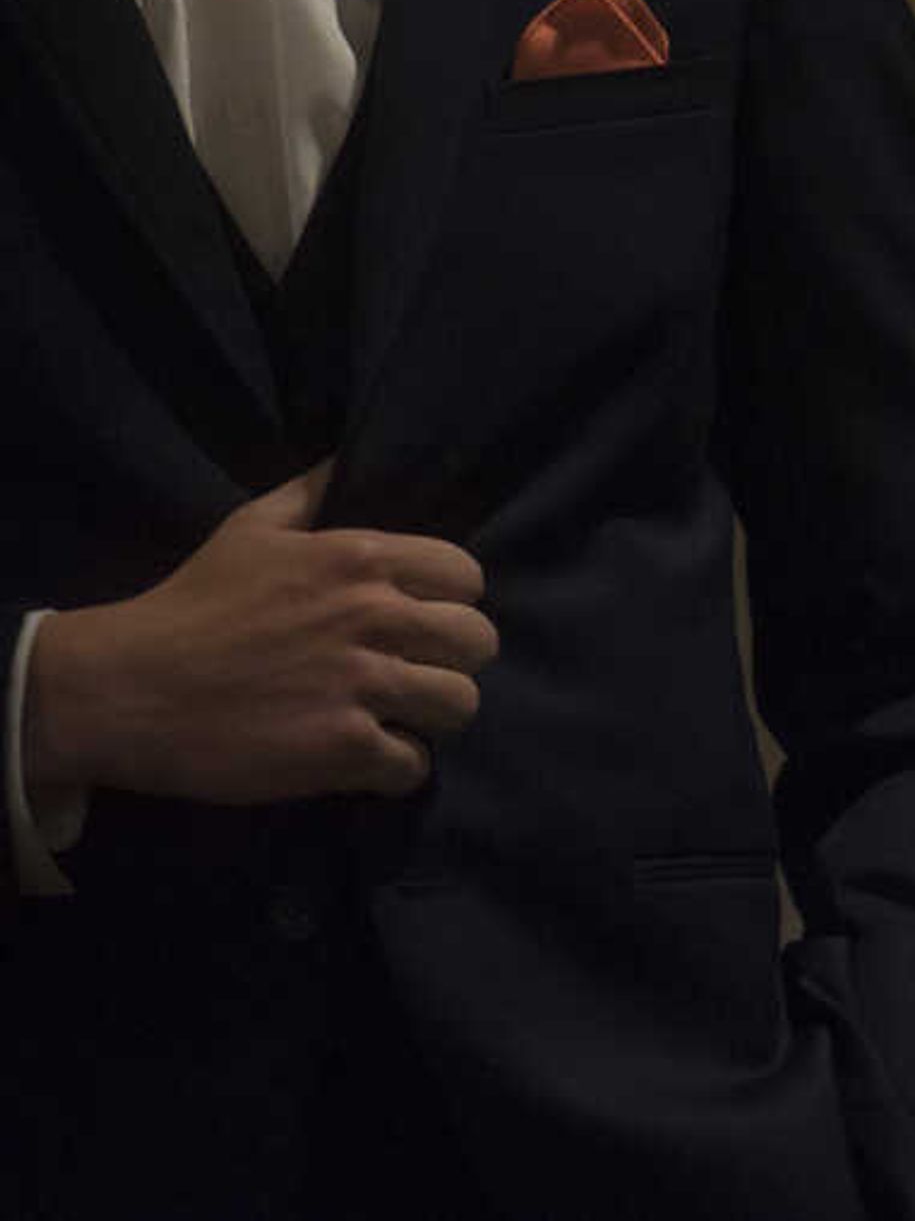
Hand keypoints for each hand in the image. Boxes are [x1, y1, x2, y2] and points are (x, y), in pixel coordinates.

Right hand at [26, 464, 497, 806]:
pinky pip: (414, 764)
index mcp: (362, 559)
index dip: (451, 602)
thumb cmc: (189, 604)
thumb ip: (310, 491)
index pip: (467, 578)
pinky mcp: (341, 747)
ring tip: (401, 718)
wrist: (124, 688)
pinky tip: (369, 759)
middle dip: (454, 660)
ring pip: (460, 704)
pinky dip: (398, 768)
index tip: (421, 622)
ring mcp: (361, 684)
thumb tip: (347, 456)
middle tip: (416, 673)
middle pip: (478, 642)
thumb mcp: (250, 527)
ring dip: (434, 717)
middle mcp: (374, 617)